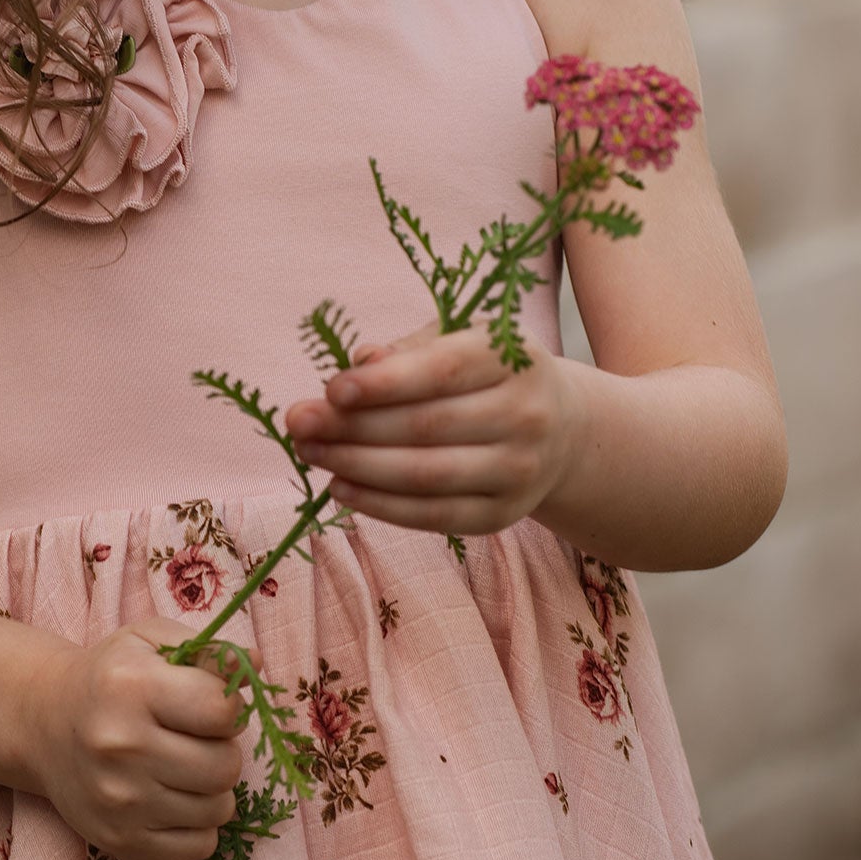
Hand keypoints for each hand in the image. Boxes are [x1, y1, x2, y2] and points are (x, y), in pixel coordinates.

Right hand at [21, 626, 244, 859]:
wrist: (44, 724)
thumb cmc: (112, 677)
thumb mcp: (152, 642)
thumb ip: (209, 650)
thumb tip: (254, 666)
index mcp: (132, 689)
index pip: (224, 710)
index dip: (228, 707)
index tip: (207, 705)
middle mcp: (121, 747)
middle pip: (226, 766)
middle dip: (222, 750)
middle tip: (195, 740)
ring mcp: (119, 801)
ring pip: (219, 809)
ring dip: (213, 789)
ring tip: (183, 768)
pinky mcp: (120, 841)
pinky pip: (199, 847)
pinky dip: (198, 825)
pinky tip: (173, 799)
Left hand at [283, 318, 585, 535]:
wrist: (560, 432)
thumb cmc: (489, 376)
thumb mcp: (462, 343)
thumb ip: (410, 350)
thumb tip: (359, 361)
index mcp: (517, 360)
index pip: (445, 371)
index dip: (386, 383)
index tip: (332, 389)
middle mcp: (527, 416)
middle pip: (427, 427)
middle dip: (354, 426)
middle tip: (299, 422)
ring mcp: (518, 472)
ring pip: (426, 475)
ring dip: (357, 465)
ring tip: (310, 451)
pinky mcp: (501, 515)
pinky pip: (432, 516)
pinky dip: (380, 505)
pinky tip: (340, 486)